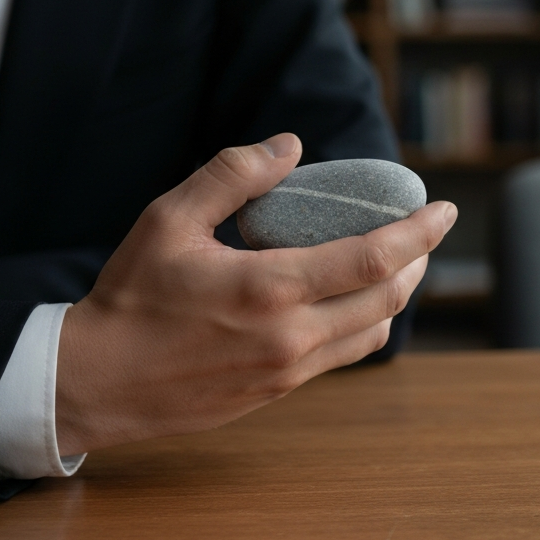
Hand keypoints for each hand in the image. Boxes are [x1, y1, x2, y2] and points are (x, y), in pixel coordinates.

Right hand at [55, 134, 455, 453]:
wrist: (96, 382)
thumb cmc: (130, 297)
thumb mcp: (169, 220)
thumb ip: (232, 176)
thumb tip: (291, 147)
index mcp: (270, 289)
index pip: (374, 259)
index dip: (420, 232)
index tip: (443, 210)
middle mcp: (291, 337)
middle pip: (387, 298)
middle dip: (418, 260)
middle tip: (423, 232)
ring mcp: (288, 372)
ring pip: (372, 333)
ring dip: (395, 295)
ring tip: (395, 264)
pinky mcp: (277, 392)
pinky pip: (341, 356)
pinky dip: (362, 323)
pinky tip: (348, 301)